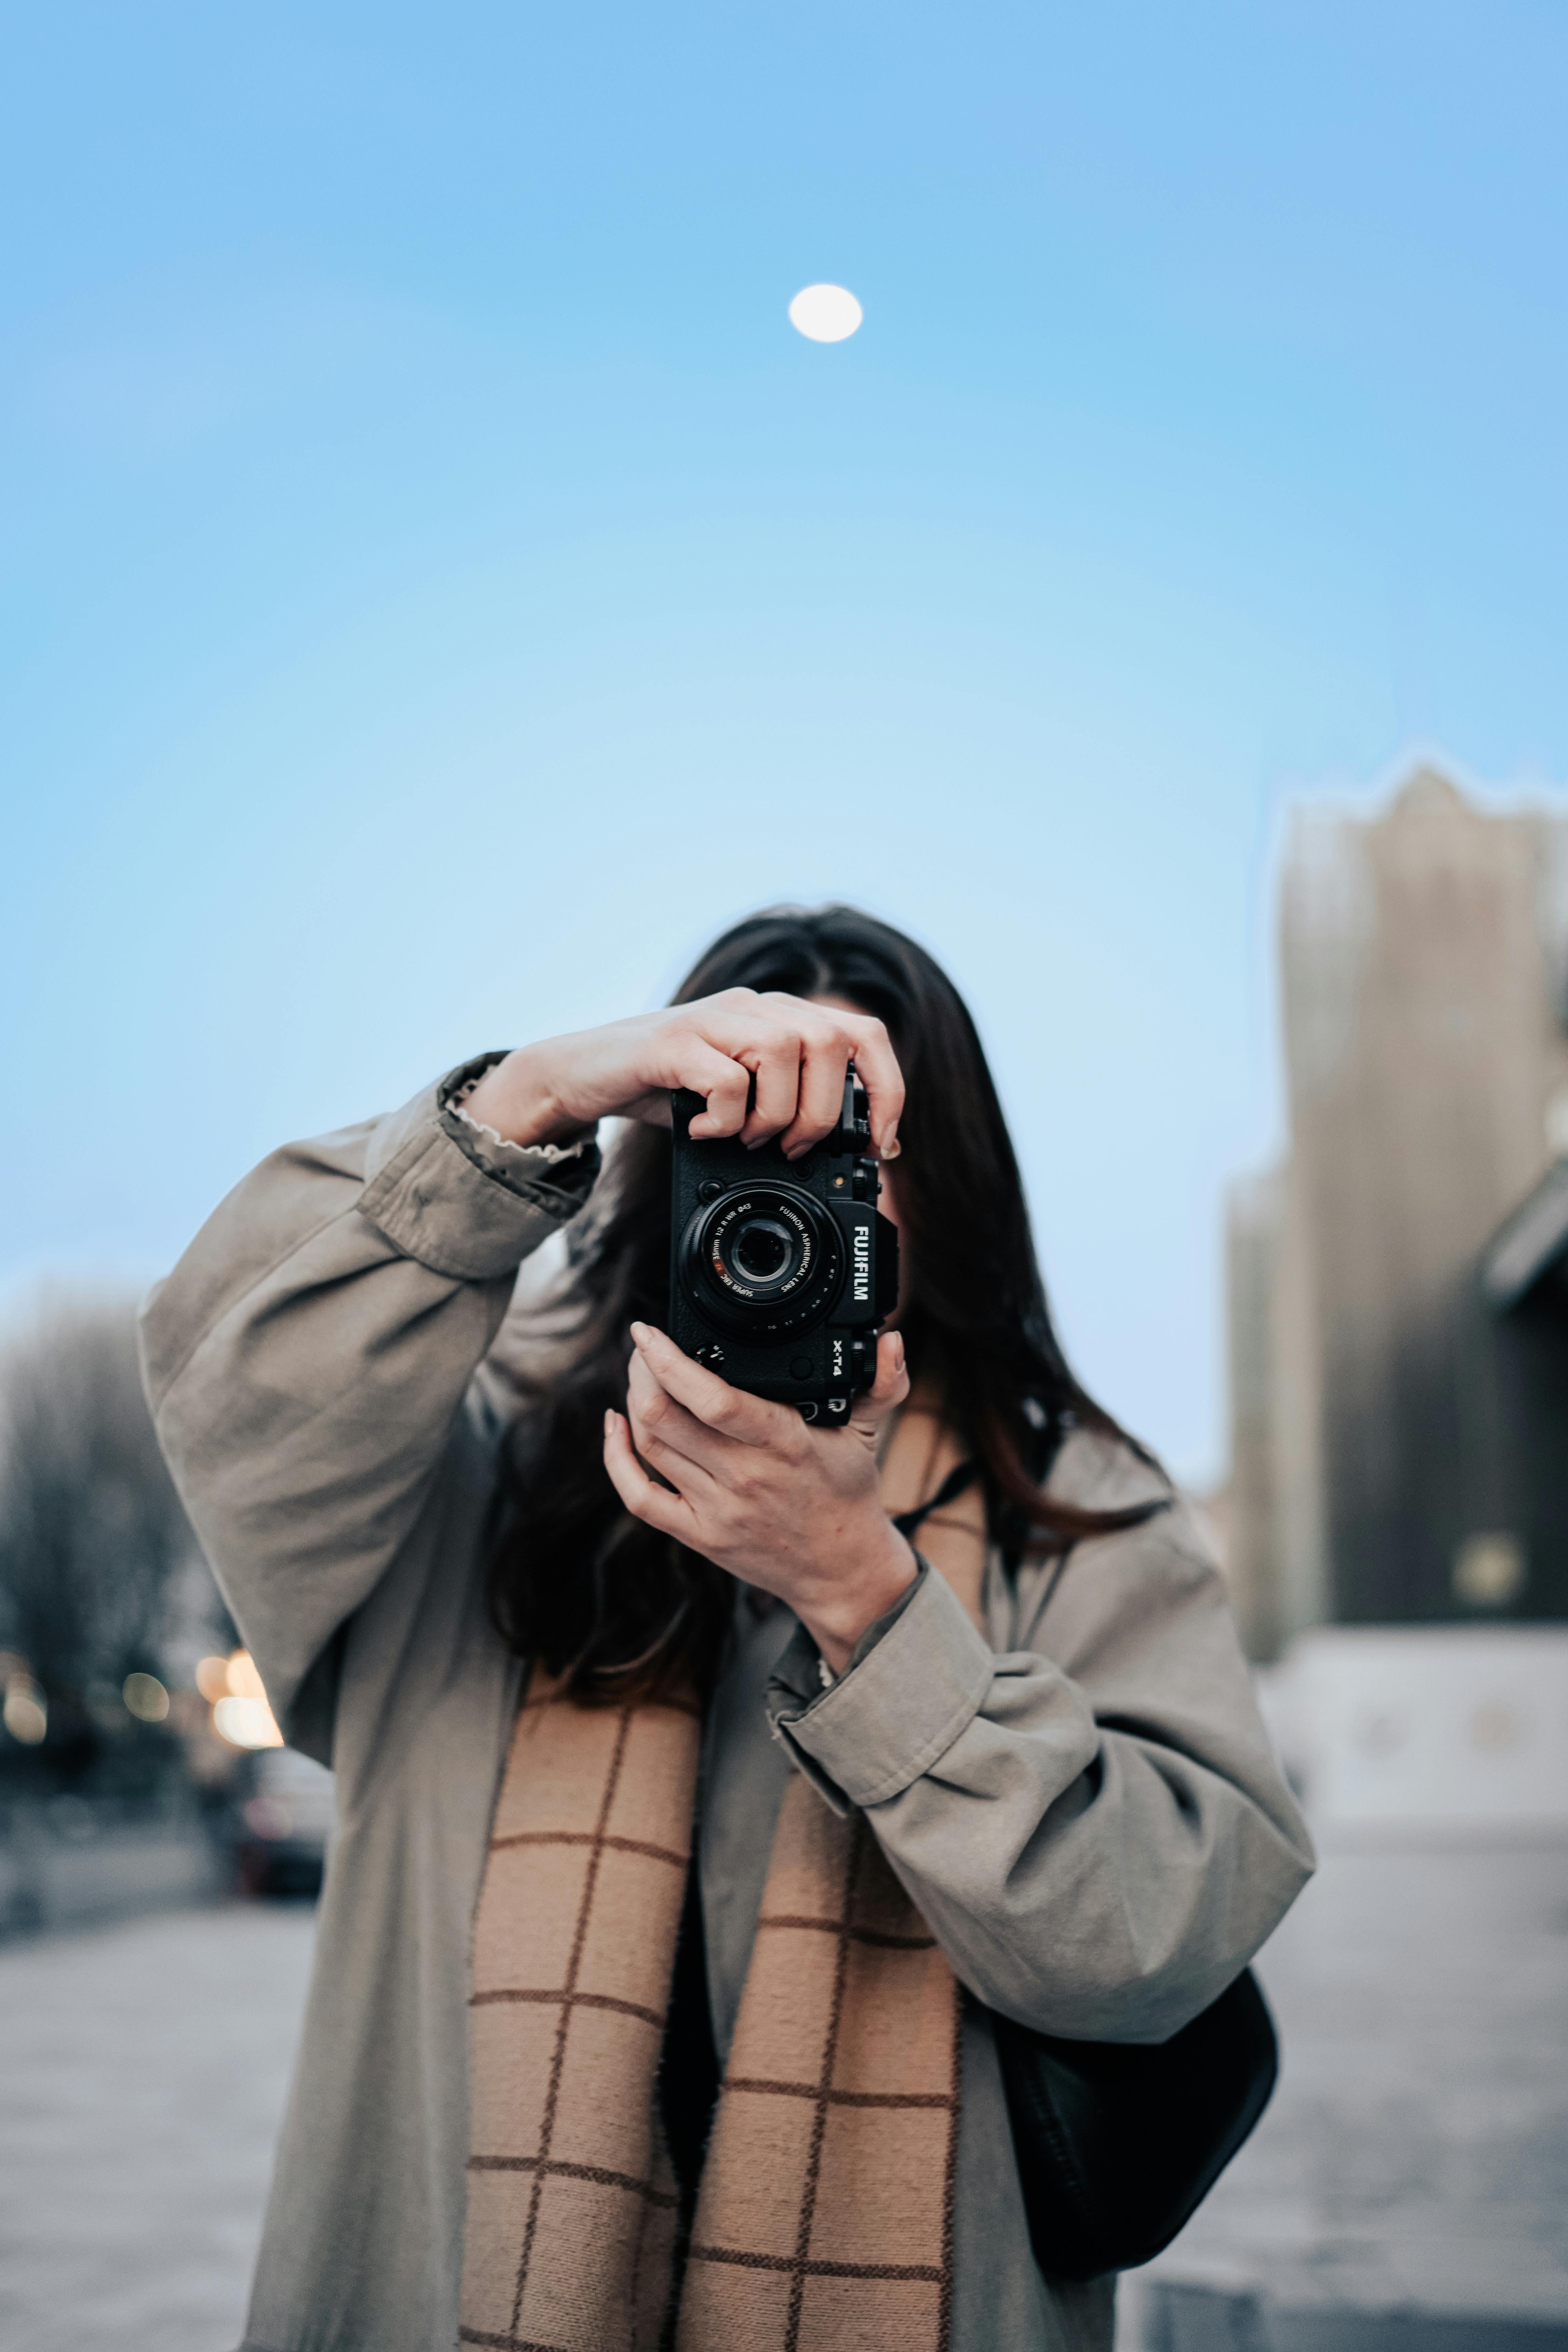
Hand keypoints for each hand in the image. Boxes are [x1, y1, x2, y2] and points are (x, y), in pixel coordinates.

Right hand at [461, 989, 902, 1160]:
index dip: (886, 1089)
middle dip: (823, 1113)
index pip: (863, 1033)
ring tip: (747, 1140)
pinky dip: (725, 1118)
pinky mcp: (672, 1041)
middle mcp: (753, 1006)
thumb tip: (848, 1151)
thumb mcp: (741, 1095)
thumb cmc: (667, 1089)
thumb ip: (789, 1104)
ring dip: (776, 1115)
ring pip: (785, 1052)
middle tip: (792, 1150)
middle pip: (830, 1042)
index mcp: (780, 1015)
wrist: (582, 1074)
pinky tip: (702, 1132)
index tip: (878, 1146)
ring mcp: (712, 1017)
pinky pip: (727, 1078)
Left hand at [603, 1324, 916, 1673]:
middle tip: (643, 1347)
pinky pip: (640, 1496)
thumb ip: (882, 1384)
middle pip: (665, 1417)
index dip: (670, 1361)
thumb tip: (892, 1339)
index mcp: (784, 1444)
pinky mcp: (698, 1534)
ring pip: (650, 1446)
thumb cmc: (848, 1494)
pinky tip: (615, 1426)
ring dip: (633, 1402)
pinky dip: (616, 1458)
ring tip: (638, 1376)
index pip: (713, 1399)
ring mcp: (716, 1509)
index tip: (650, 1331)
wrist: (840, 1570)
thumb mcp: (869, 1434)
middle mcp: (744, 1476)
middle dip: (641, 1371)